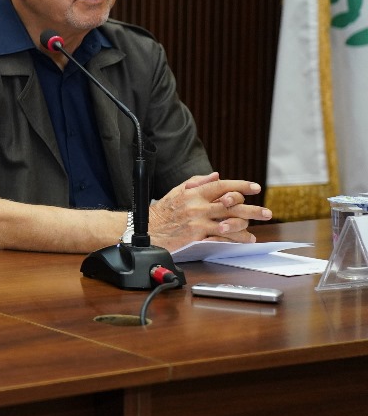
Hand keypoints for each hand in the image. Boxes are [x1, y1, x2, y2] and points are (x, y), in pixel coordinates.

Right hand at [148, 172, 271, 250]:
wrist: (149, 230)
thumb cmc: (163, 211)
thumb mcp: (177, 191)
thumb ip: (197, 181)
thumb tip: (217, 175)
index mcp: (194, 193)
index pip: (222, 185)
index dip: (240, 185)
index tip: (255, 188)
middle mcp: (198, 206)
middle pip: (231, 206)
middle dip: (252, 209)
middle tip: (267, 212)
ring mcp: (198, 222)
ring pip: (229, 223)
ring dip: (245, 227)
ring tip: (255, 230)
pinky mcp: (196, 237)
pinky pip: (220, 237)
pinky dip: (234, 239)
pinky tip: (244, 240)